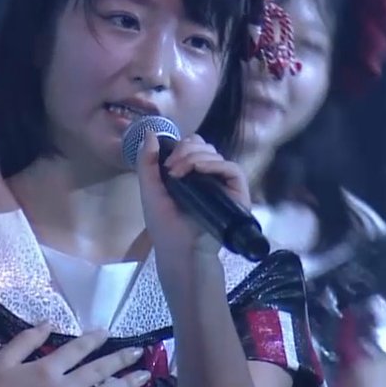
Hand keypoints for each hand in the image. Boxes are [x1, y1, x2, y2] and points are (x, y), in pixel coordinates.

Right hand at [0, 322, 148, 386]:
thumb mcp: (2, 360)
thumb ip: (26, 340)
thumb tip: (49, 322)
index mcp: (46, 369)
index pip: (78, 349)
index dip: (95, 339)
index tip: (108, 332)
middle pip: (99, 371)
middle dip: (122, 358)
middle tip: (140, 351)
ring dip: (127, 384)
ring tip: (144, 375)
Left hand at [134, 132, 250, 276]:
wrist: (181, 253)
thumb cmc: (166, 227)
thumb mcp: (151, 191)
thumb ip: (147, 163)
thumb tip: (150, 133)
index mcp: (192, 175)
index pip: (194, 146)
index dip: (181, 147)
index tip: (167, 163)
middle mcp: (210, 177)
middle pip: (205, 146)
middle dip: (186, 150)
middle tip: (173, 168)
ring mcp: (225, 185)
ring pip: (216, 155)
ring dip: (196, 157)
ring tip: (181, 173)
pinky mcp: (238, 195)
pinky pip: (232, 169)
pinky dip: (215, 165)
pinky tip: (200, 170)